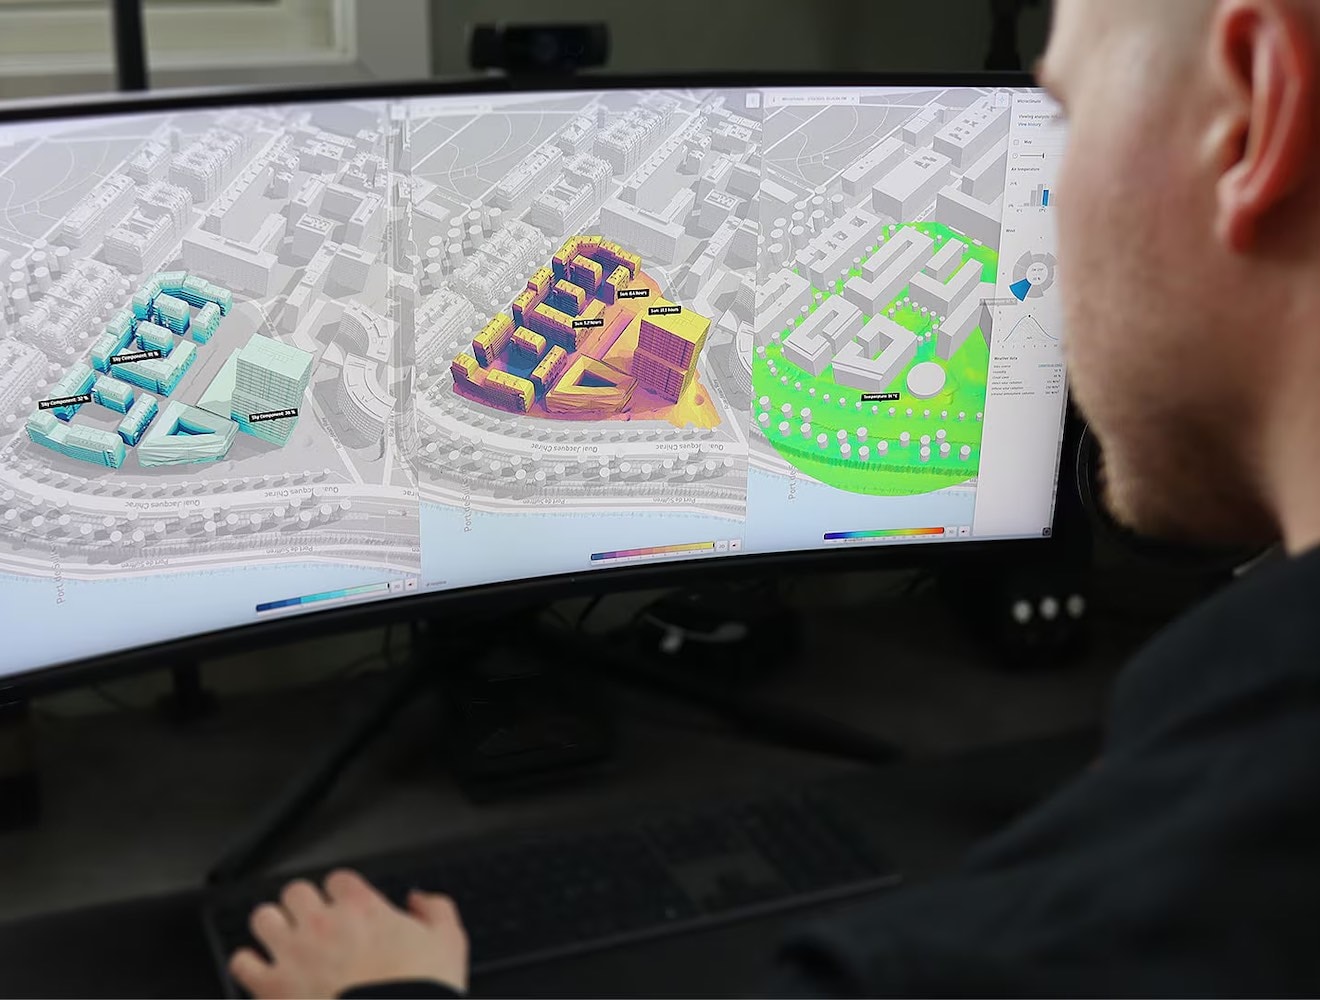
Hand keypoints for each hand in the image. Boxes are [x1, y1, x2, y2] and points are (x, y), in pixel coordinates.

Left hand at [228, 869, 468, 998]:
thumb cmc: (420, 992)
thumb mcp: (448, 942)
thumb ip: (436, 909)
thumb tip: (420, 900)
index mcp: (362, 908)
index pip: (338, 879)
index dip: (342, 894)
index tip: (346, 908)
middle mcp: (323, 924)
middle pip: (296, 891)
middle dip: (304, 905)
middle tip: (313, 923)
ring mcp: (294, 954)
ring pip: (263, 917)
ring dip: (273, 927)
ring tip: (283, 941)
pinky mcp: (272, 988)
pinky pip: (242, 962)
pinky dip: (249, 965)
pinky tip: (262, 972)